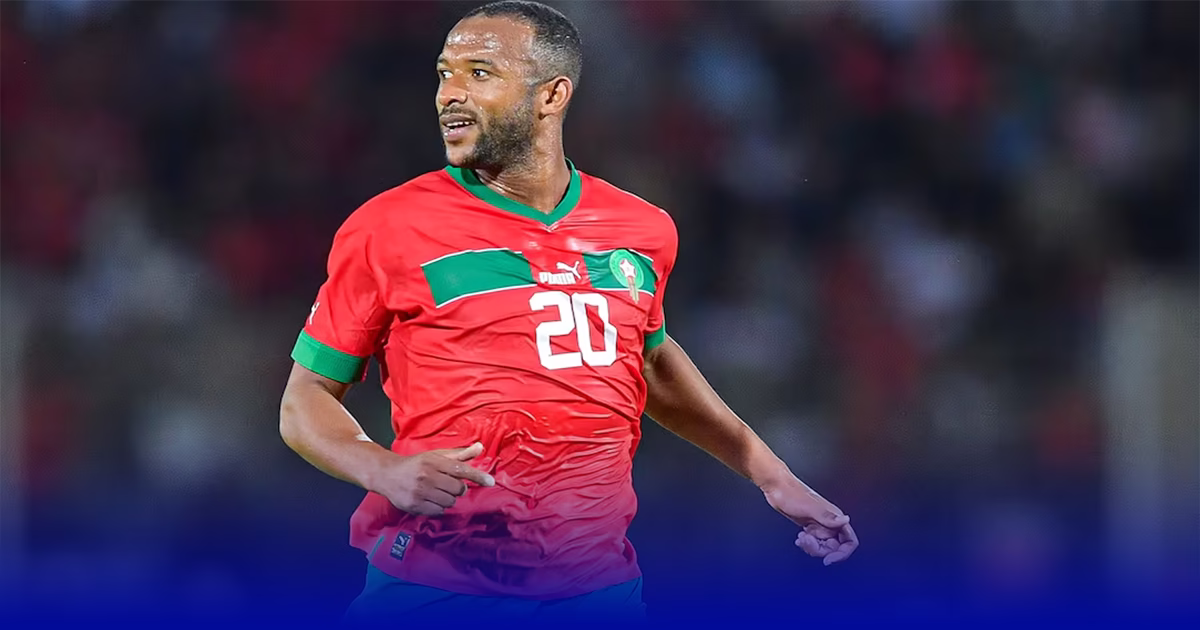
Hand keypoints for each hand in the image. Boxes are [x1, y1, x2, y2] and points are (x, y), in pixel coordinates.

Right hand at [374, 442, 494, 515]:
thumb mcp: (436, 456)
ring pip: (449, 502)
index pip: (461, 469)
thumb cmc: (416, 464)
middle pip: (458, 489)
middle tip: (448, 484)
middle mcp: (427, 476)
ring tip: (438, 492)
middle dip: (458, 489)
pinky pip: (438, 512)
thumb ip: (459, 454)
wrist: (387, 474)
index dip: (477, 476)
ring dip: (448, 499)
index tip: (490, 482)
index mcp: (434, 462)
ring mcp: (420, 492)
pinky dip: (438, 508)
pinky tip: (430, 500)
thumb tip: (480, 447)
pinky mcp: (414, 505)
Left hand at [763, 480, 858, 565]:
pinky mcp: (810, 526)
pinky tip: (799, 539)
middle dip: (820, 550)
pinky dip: (807, 545)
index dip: (842, 553)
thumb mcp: (810, 507)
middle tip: (807, 542)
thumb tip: (845, 520)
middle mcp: (829, 522)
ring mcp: (820, 525)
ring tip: (801, 538)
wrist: (777, 488)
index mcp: (834, 517)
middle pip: (835, 547)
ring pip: (824, 546)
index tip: (828, 560)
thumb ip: (828, 516)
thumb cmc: (792, 493)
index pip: (849, 541)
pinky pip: (815, 542)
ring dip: (812, 548)